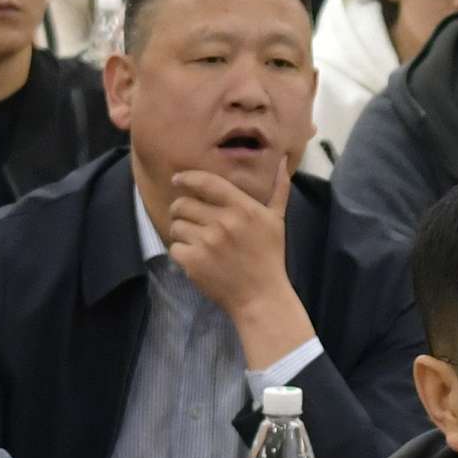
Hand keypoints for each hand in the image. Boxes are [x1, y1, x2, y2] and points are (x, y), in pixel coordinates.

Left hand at [155, 165, 312, 358]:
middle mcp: (224, 222)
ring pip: (176, 225)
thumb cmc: (269, 257)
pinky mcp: (194, 262)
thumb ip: (278, 190)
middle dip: (180, 208)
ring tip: (192, 238)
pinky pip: (174, 247)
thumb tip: (282, 161)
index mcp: (243, 208)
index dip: (187, 177)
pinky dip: (180, 251)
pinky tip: (194, 256)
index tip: (178, 179)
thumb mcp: (276, 221)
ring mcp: (207, 243)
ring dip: (180, 231)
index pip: (206, 182)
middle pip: (183, 204)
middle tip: (186, 216)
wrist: (261, 297)